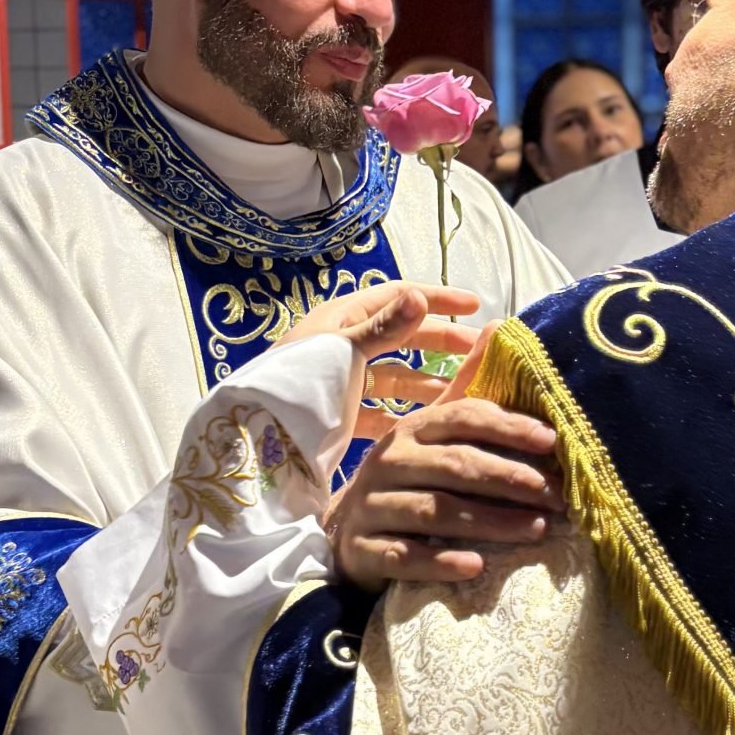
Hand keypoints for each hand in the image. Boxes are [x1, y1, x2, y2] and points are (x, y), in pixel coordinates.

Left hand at [283, 280, 481, 445]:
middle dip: (440, 341)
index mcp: (343, 318)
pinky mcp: (341, 416)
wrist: (255, 438)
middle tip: (479, 351)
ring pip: (395, 376)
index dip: (437, 299)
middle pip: (402, 336)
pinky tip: (432, 423)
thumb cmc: (300, 384)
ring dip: (428, 381)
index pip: (398, 297)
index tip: (474, 307)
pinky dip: (406, 415)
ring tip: (464, 391)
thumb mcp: (344, 351)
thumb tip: (421, 296)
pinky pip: (382, 411)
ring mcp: (343, 382)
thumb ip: (384, 327)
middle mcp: (344, 345)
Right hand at [326, 332, 564, 591]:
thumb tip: (498, 326)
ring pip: (435, 512)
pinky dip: (440, 562)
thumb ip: (466, 388)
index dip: (508, 427)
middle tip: (554, 495)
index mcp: (411, 429)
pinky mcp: (363, 550)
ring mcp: (372, 507)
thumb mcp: (432, 433)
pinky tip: (476, 566)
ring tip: (536, 530)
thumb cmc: (407, 480)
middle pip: (454, 466)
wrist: (347, 535)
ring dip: (489, 522)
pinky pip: (404, 556)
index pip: (462, 419)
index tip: (551, 441)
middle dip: (509, 478)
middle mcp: (389, 462)